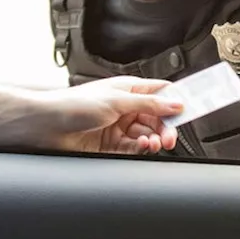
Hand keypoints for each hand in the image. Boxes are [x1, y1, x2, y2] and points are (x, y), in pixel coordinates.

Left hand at [37, 76, 184, 153]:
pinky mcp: (112, 145)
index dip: (177, 100)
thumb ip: (149, 104)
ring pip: (148, 134)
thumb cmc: (73, 105)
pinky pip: (135, 148)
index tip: (192, 108)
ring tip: (155, 142)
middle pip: (158, 118)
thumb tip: (175, 104)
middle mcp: (126, 108)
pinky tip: (144, 146)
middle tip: (171, 136)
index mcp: (129, 90)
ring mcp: (119, 127)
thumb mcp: (117, 100)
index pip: (161, 93)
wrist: (47, 125)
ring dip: (155, 139)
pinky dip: (143, 148)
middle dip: (167, 127)